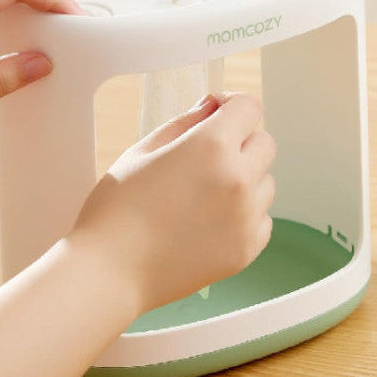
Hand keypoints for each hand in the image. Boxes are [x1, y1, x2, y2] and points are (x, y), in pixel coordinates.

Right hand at [69, 92, 276, 314]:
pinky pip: (262, 219)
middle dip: (241, 142)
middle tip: (208, 159)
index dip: (232, 106)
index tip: (218, 117)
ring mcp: (246, 217)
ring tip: (205, 197)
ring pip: (266, 183)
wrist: (111, 271)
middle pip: (265, 143)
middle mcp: (238, 179)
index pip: (249, 107)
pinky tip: (211, 223)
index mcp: (212, 146)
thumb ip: (186, 121)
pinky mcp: (247, 249)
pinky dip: (245, 216)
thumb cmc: (117, 208)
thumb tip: (214, 105)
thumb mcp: (143, 150)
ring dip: (245, 181)